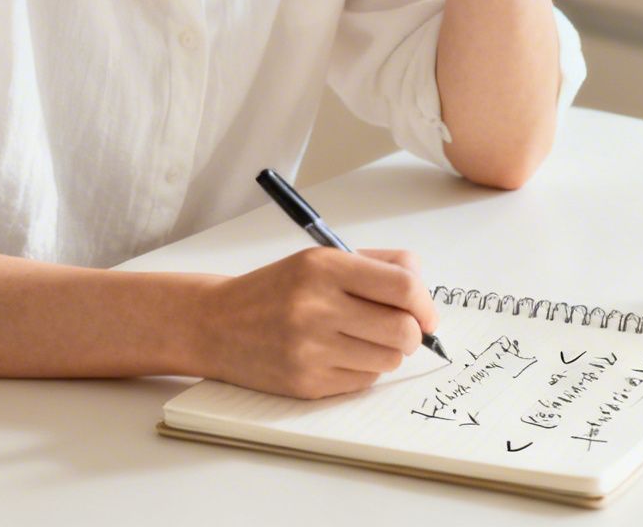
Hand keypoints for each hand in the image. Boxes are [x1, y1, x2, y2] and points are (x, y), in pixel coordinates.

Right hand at [195, 247, 437, 398]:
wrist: (215, 324)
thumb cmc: (275, 290)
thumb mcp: (319, 259)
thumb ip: (377, 265)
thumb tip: (423, 290)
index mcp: (324, 268)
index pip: (403, 287)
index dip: (426, 303)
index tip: (427, 313)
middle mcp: (316, 308)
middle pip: (403, 330)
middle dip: (413, 333)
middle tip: (402, 330)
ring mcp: (310, 349)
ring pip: (389, 360)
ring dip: (387, 352)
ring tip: (363, 340)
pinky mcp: (306, 383)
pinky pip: (364, 381)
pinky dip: (363, 370)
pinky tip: (340, 355)